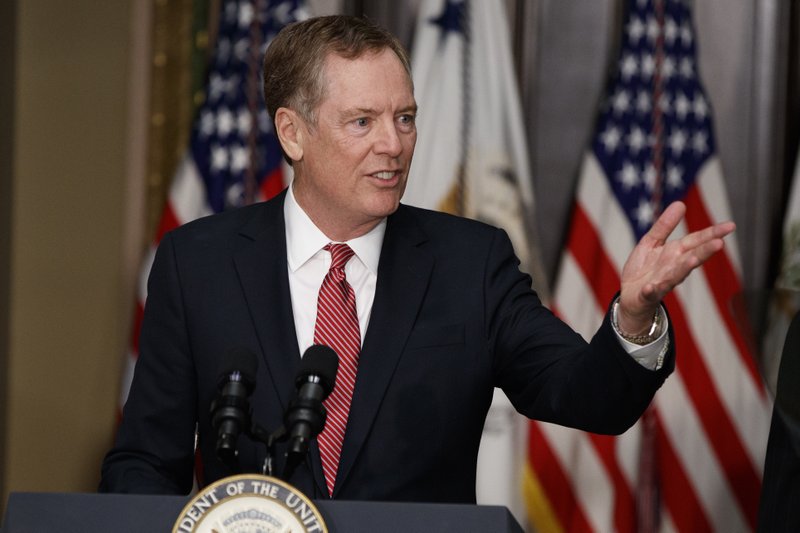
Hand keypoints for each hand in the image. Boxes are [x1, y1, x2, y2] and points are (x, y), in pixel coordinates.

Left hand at [617, 201, 734, 334]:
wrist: (631, 297)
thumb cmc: (644, 269)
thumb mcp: (652, 242)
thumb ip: (665, 226)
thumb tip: (680, 203)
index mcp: (675, 253)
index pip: (696, 241)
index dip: (712, 233)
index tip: (731, 225)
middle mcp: (673, 268)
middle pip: (691, 257)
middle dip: (704, 251)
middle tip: (720, 243)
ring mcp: (662, 282)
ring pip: (676, 275)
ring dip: (684, 268)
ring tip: (693, 260)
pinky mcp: (647, 295)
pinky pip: (650, 292)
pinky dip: (651, 290)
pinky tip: (651, 287)